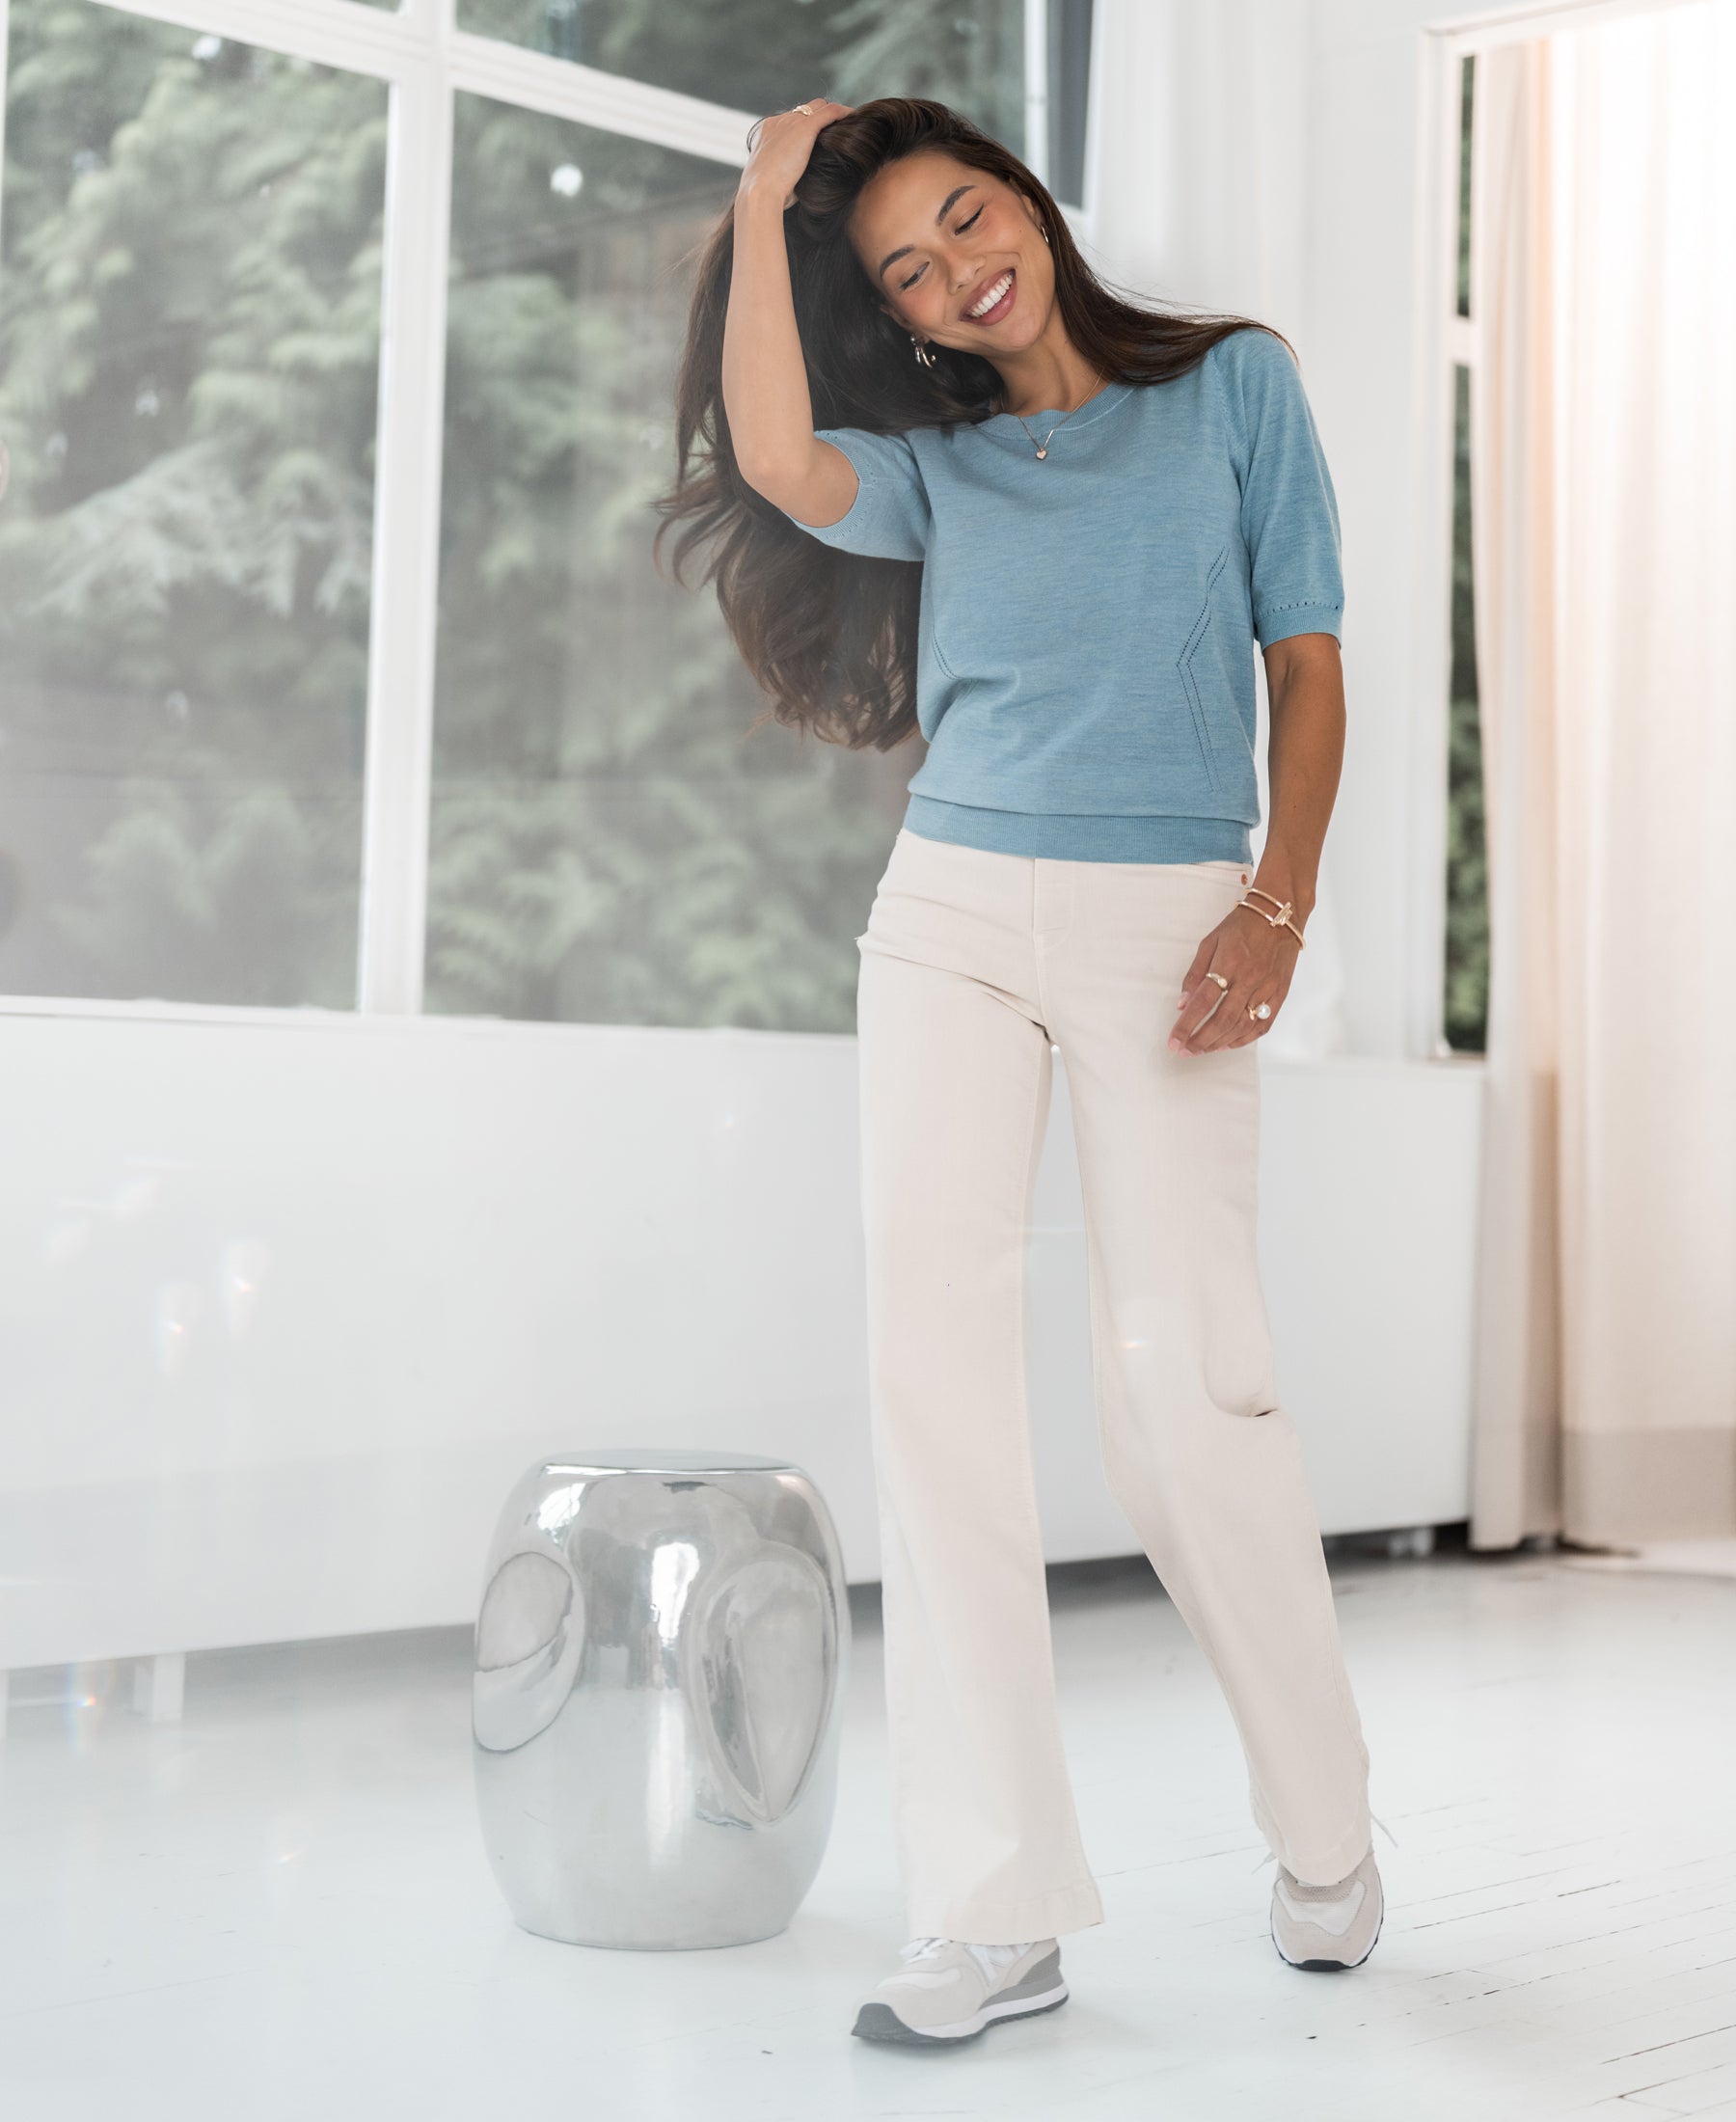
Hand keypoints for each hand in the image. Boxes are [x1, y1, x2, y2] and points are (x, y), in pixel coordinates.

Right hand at [739, 98, 851, 211]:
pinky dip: (843, 113)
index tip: (818, 140)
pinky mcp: (805, 127)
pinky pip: (830, 111)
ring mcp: (791, 122)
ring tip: (849, 124)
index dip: (805, 128)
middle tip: (837, 130)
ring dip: (832, 114)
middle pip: (804, 110)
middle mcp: (778, 122)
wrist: (759, 192)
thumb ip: (786, 174)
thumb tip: (797, 189)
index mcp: (767, 133)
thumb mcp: (774, 180)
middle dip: (819, 117)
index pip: (790, 121)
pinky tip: (855, 119)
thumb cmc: (765, 196)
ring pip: (817, 107)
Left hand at [1169, 904, 1298, 1054]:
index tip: (1173, 1041)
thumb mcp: (1210, 942)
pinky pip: (1263, 1024)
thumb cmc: (1241, 926)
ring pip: (1242, 1026)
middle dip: (1201, 1040)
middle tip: (1185, 1051)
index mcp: (1228, 962)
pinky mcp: (1280, 993)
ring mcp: (1267, 987)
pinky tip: (1228, 1044)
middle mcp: (1249, 977)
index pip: (1203, 1001)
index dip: (1186, 1025)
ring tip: (1202, 1049)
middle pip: (1222, 1019)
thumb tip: (1182, 1003)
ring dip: (1220, 1042)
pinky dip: (1245, 1038)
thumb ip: (1195, 974)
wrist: (1280, 915)